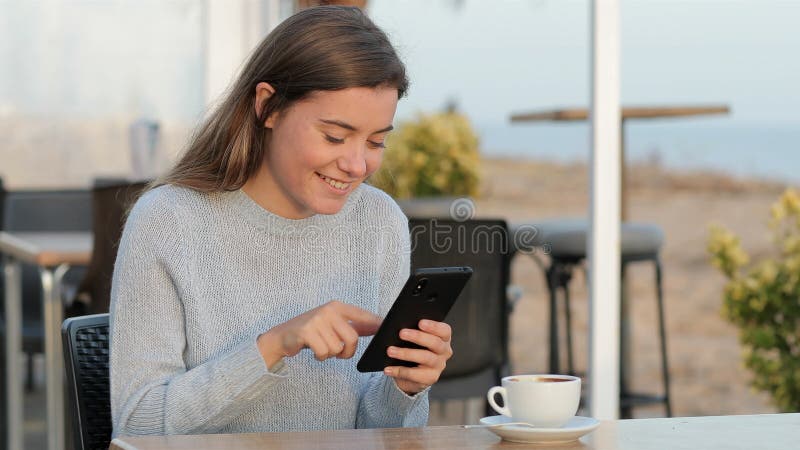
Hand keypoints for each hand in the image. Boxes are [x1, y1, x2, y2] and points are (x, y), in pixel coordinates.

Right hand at [257, 300, 380, 366]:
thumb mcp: (334, 324)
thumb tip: (378, 326)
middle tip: (339, 353)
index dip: (376, 323)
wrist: (283, 336)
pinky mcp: (307, 332)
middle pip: (352, 338)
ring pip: (337, 348)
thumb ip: (355, 325)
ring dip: (331, 354)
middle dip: (348, 352)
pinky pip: (324, 352)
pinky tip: (314, 351)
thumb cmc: (313, 331)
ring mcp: (317, 320)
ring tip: (322, 348)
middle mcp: (329, 310)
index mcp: (338, 307)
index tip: (386, 329)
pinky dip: (321, 357)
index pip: (363, 315)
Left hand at [383, 319, 452, 394]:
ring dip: (406, 353)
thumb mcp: (413, 336)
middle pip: (435, 343)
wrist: (412, 372)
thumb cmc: (412, 347)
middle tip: (401, 333)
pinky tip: (387, 368)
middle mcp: (444, 351)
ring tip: (390, 350)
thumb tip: (390, 324)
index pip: (444, 330)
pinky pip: (414, 375)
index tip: (420, 322)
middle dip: (418, 337)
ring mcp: (439, 366)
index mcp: (443, 337)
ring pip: (425, 358)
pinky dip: (399, 371)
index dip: (434, 326)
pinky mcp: (429, 378)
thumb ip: (408, 328)